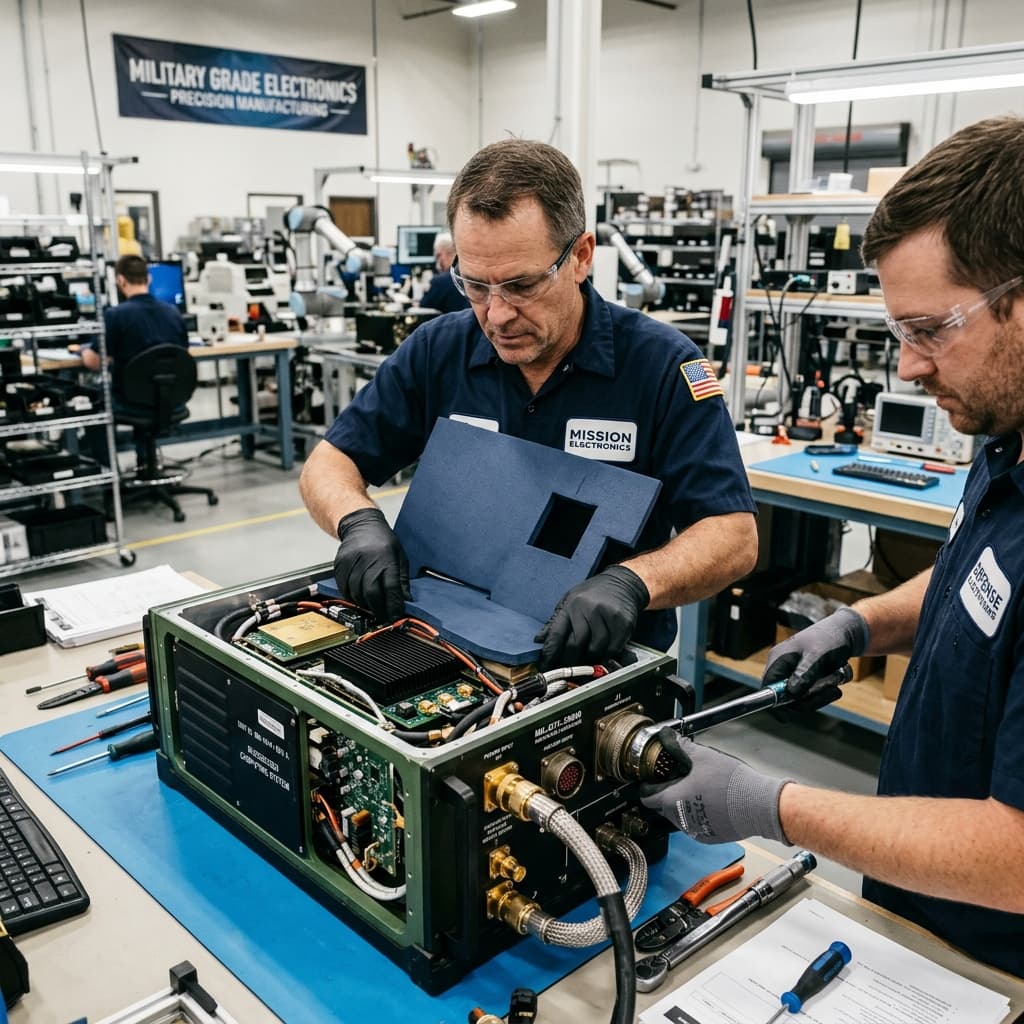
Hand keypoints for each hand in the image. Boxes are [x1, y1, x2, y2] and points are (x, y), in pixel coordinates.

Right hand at [333, 508, 410, 621]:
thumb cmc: (383, 540)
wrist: (361, 525)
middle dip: (378, 609)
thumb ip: (402, 579)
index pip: (391, 587)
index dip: (394, 604)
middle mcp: (368, 559)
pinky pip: (344, 588)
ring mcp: (351, 562)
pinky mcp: (340, 565)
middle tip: (383, 616)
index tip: (396, 615)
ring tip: (371, 607)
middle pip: (371, 593)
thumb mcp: (400, 556)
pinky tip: (359, 597)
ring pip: (356, 593)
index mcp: (386, 557)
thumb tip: (406, 600)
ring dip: (364, 605)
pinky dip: (351, 597)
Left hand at [533, 565, 649, 669]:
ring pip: (596, 649)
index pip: (556, 634)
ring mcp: (607, 615)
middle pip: (576, 645)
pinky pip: (613, 648)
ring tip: (588, 659)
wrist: (622, 582)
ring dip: (590, 660)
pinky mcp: (623, 622)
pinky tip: (604, 651)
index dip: (549, 654)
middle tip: (568, 668)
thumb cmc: (593, 593)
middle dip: (570, 661)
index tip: (545, 666)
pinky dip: (606, 655)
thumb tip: (539, 639)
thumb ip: (555, 621)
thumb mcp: (569, 600)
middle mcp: (589, 609)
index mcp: (571, 605)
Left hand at [639, 730, 792, 843]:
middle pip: (662, 806)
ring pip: (679, 816)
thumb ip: (680, 746)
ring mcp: (695, 831)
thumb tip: (667, 736)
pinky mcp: (709, 837)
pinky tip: (710, 801)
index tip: (651, 778)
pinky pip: (695, 825)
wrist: (759, 805)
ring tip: (697, 788)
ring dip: (682, 804)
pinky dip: (697, 814)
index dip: (647, 785)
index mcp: (672, 800)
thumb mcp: (702, 756)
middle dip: (666, 792)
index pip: (647, 796)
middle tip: (678, 778)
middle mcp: (680, 820)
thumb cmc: (731, 783)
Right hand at [764, 607, 868, 699]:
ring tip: (837, 681)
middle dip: (810, 698)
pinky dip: (826, 692)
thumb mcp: (817, 655)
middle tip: (831, 689)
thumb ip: (804, 674)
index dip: (776, 700)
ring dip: (821, 695)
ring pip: (802, 699)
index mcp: (779, 659)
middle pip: (787, 697)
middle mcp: (784, 669)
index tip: (791, 709)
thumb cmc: (828, 639)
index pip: (768, 687)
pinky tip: (837, 680)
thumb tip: (792, 693)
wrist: (845, 633)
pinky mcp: (807, 681)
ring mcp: (795, 676)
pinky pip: (813, 697)